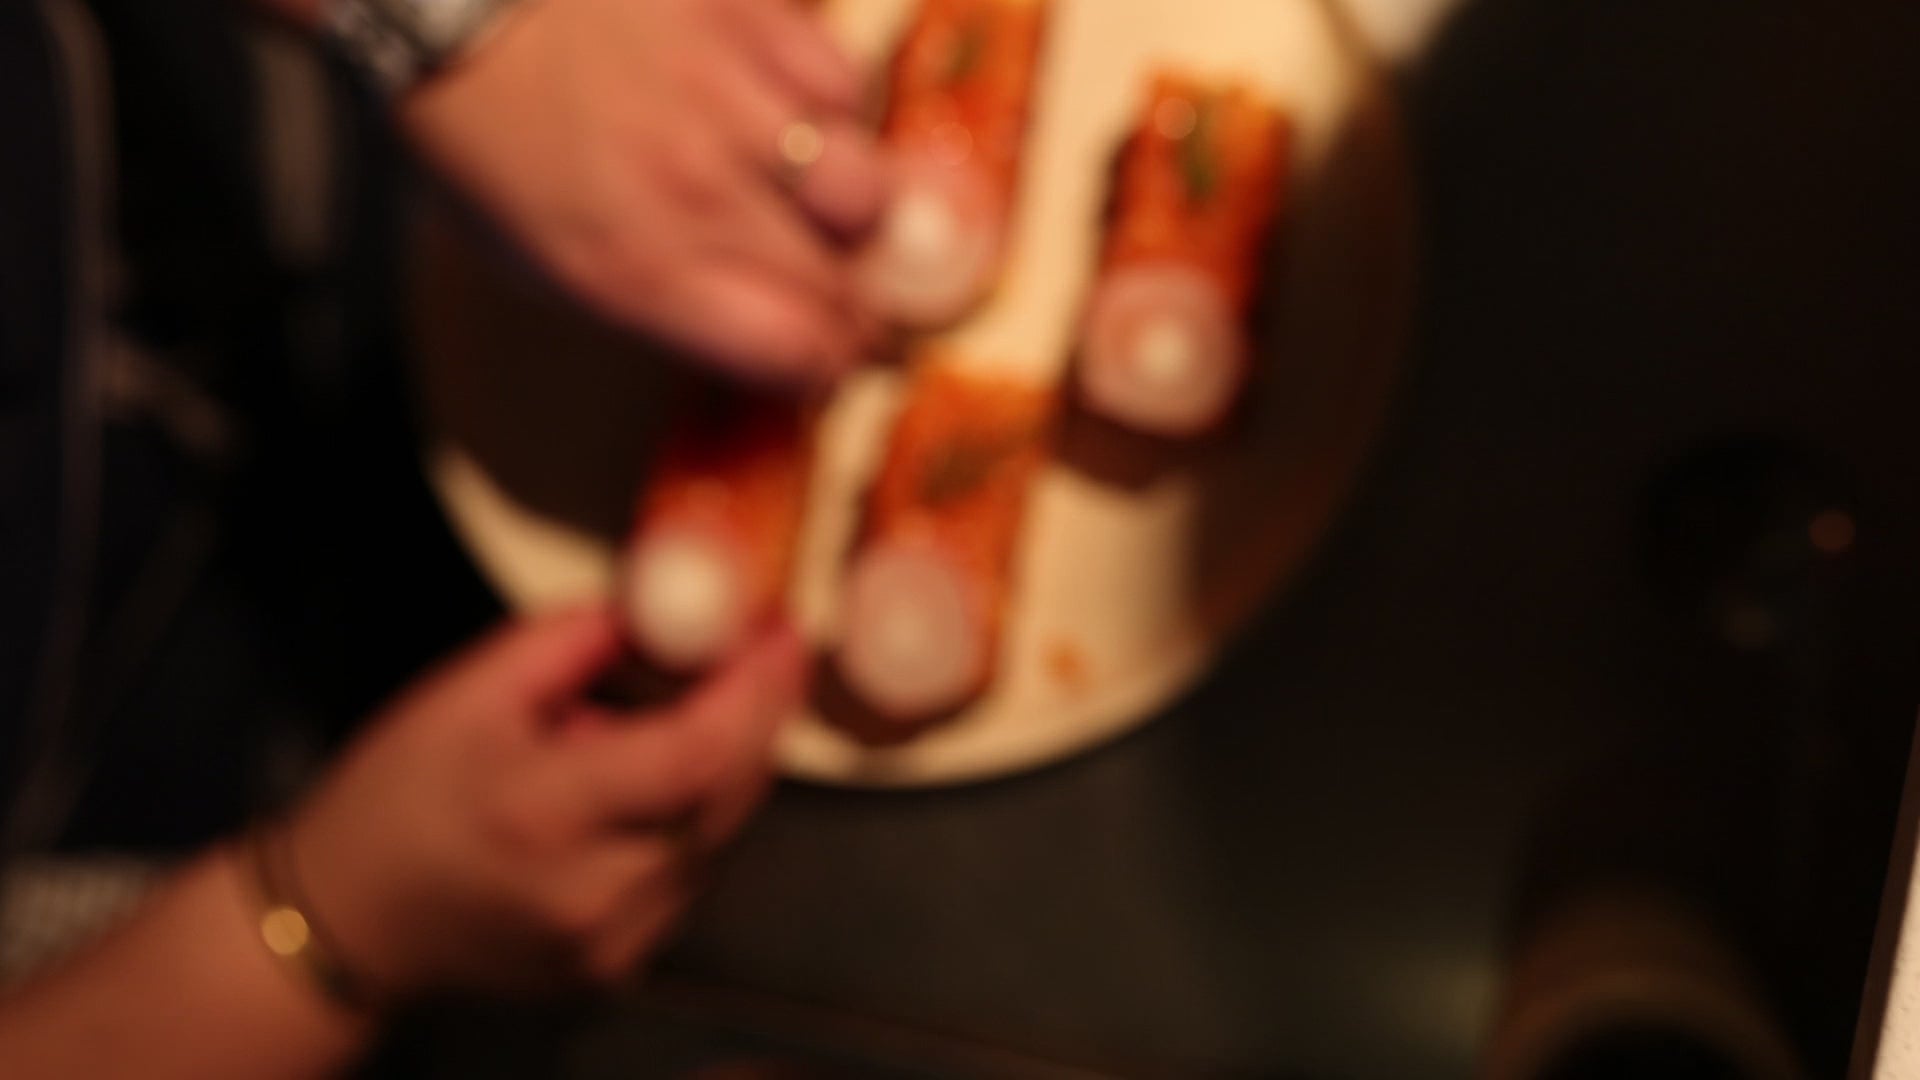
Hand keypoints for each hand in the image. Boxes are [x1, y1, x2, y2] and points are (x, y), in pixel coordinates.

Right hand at [281, 607, 804, 998]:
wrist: (348, 923)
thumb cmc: (398, 797)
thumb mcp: (467, 689)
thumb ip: (575, 639)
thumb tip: (665, 610)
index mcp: (544, 811)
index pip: (697, 751)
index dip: (756, 690)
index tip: (785, 634)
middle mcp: (591, 891)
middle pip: (727, 798)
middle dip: (760, 718)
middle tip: (764, 656)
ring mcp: (611, 943)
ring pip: (719, 839)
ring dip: (727, 769)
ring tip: (684, 715)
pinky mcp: (618, 967)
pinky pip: (690, 876)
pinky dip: (693, 819)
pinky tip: (655, 784)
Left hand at [403, 0, 889, 381]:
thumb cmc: (479, 132)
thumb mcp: (531, 256)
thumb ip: (643, 299)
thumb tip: (743, 328)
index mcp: (636, 271)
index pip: (797, 352)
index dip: (825, 368)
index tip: (826, 363)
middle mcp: (699, 196)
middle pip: (841, 286)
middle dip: (856, 309)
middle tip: (849, 304)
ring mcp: (733, 105)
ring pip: (862, 191)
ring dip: (851, 212)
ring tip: (823, 205)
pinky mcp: (751, 23)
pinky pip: (839, 87)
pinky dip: (829, 110)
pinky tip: (792, 113)